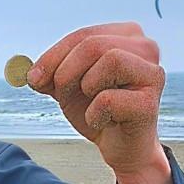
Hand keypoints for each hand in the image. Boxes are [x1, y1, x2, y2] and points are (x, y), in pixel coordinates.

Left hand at [28, 23, 165, 177]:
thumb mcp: (70, 88)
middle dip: (66, 71)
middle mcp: (145, 48)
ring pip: (109, 60)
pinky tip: (104, 122)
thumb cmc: (101, 112)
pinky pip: (109, 99)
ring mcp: (152, 73)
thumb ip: (51, 75)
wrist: (122, 147)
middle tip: (60, 94)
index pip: (83, 35)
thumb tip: (31, 73)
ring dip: (86, 88)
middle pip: (93, 45)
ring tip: (92, 106)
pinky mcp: (149, 102)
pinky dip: (95, 114)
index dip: (53, 55)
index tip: (33, 78)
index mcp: (126, 36)